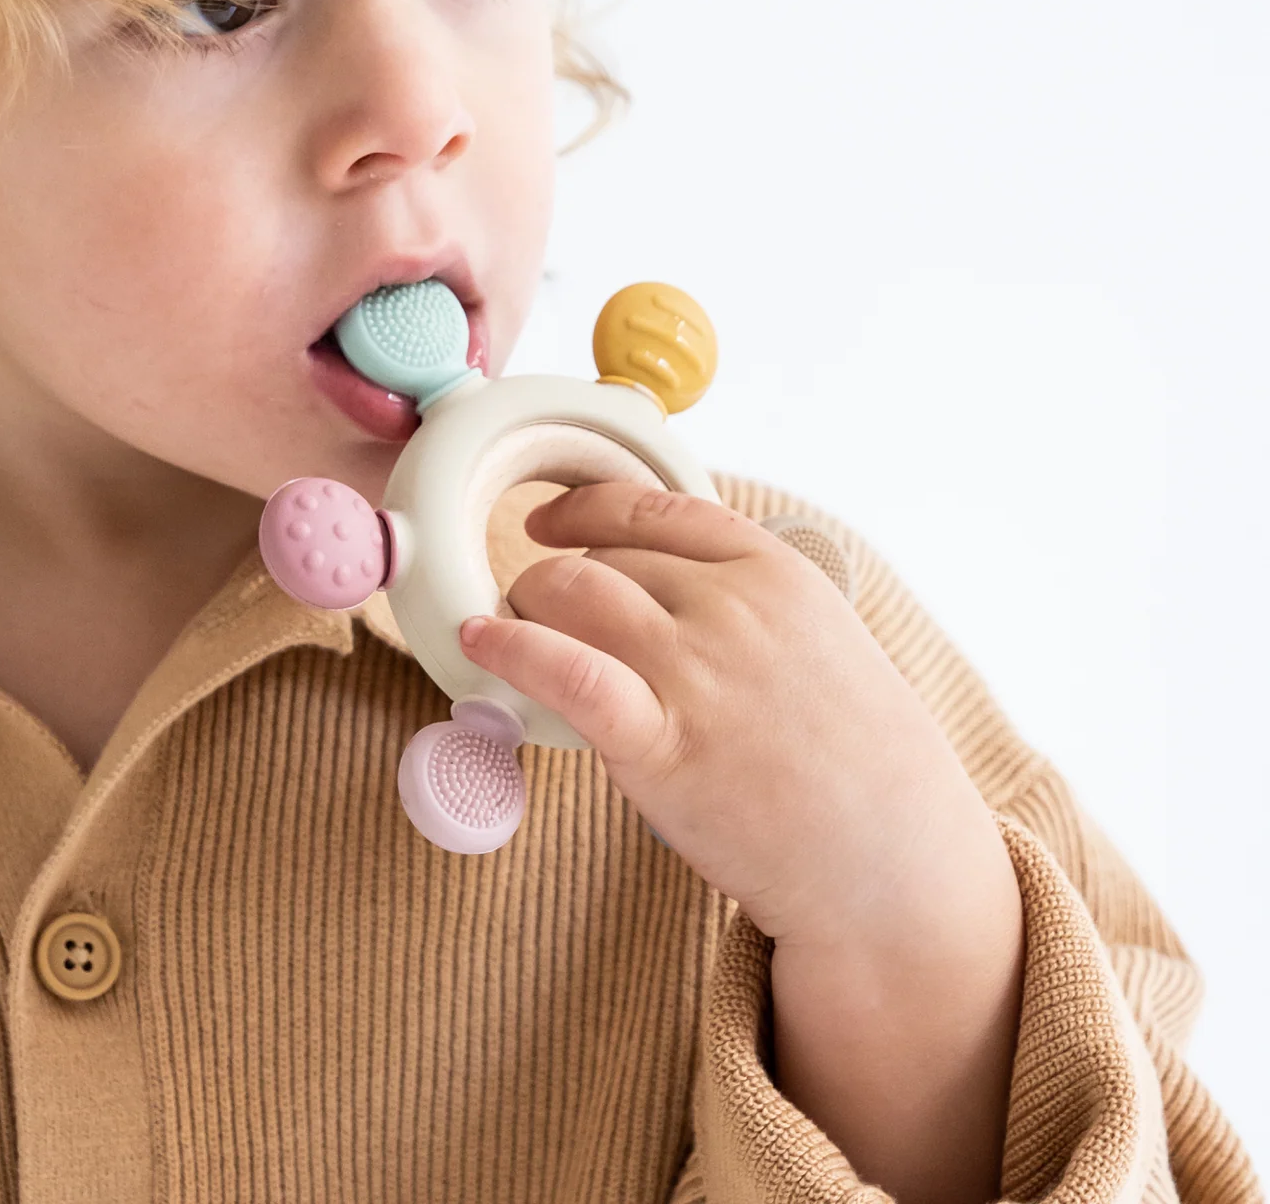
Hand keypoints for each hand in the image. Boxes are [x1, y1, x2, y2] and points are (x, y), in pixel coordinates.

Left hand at [457, 483, 1011, 953]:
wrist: (893, 866)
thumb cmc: (858, 761)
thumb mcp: (820, 640)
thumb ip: (746, 600)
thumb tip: (658, 583)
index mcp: (775, 570)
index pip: (653, 507)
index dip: (585, 509)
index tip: (549, 521)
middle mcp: (733, 605)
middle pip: (603, 558)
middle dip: (555, 579)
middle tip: (535, 612)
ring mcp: (697, 670)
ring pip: (571, 594)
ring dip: (525, 606)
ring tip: (510, 631)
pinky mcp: (661, 742)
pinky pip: (565, 671)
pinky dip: (511, 647)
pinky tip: (478, 642)